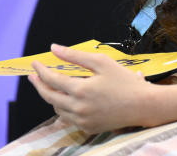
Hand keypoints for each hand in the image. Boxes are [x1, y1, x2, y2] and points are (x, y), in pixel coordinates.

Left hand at [28, 44, 154, 132]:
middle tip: (33, 76)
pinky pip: (68, 118)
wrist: (143, 106)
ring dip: (51, 96)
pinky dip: (63, 107)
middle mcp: (78, 108)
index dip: (41, 70)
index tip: (34, 62)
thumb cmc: (124, 81)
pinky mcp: (88, 128)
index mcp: (81, 90)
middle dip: (39, 85)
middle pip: (49, 96)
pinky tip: (64, 99)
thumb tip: (54, 48)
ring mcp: (82, 121)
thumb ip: (75, 56)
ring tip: (50, 85)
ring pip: (57, 108)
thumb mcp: (101, 62)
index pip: (52, 80)